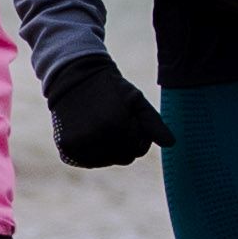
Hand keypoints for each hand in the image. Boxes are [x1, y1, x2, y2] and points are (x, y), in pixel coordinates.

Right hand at [41, 53, 162, 171]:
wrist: (74, 76)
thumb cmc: (111, 88)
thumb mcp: (137, 100)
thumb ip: (155, 123)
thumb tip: (171, 144)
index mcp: (115, 125)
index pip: (138, 150)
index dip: (138, 134)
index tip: (129, 117)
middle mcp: (95, 138)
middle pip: (123, 158)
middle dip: (125, 143)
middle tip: (116, 122)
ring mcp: (78, 145)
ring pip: (106, 162)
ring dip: (108, 148)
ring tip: (102, 125)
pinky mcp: (66, 149)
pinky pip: (88, 161)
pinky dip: (92, 151)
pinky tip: (90, 132)